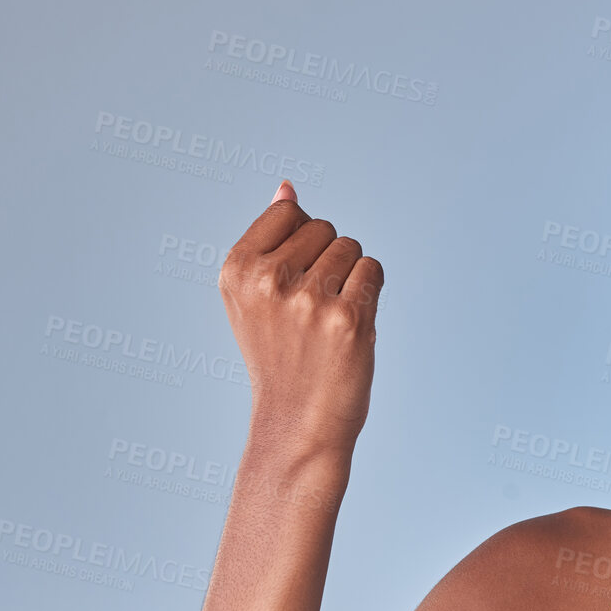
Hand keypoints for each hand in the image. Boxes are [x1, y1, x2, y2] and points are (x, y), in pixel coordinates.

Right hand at [218, 179, 383, 454]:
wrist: (297, 423)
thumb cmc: (281, 356)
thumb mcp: (256, 295)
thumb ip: (271, 239)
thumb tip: (286, 187)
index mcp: (237, 270)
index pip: (290, 211)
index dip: (302, 243)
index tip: (292, 283)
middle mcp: (269, 281)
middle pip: (324, 227)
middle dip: (327, 261)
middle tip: (311, 310)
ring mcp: (309, 300)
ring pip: (351, 248)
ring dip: (350, 278)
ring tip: (328, 319)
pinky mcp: (348, 319)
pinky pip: (373, 271)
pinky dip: (370, 292)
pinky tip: (351, 324)